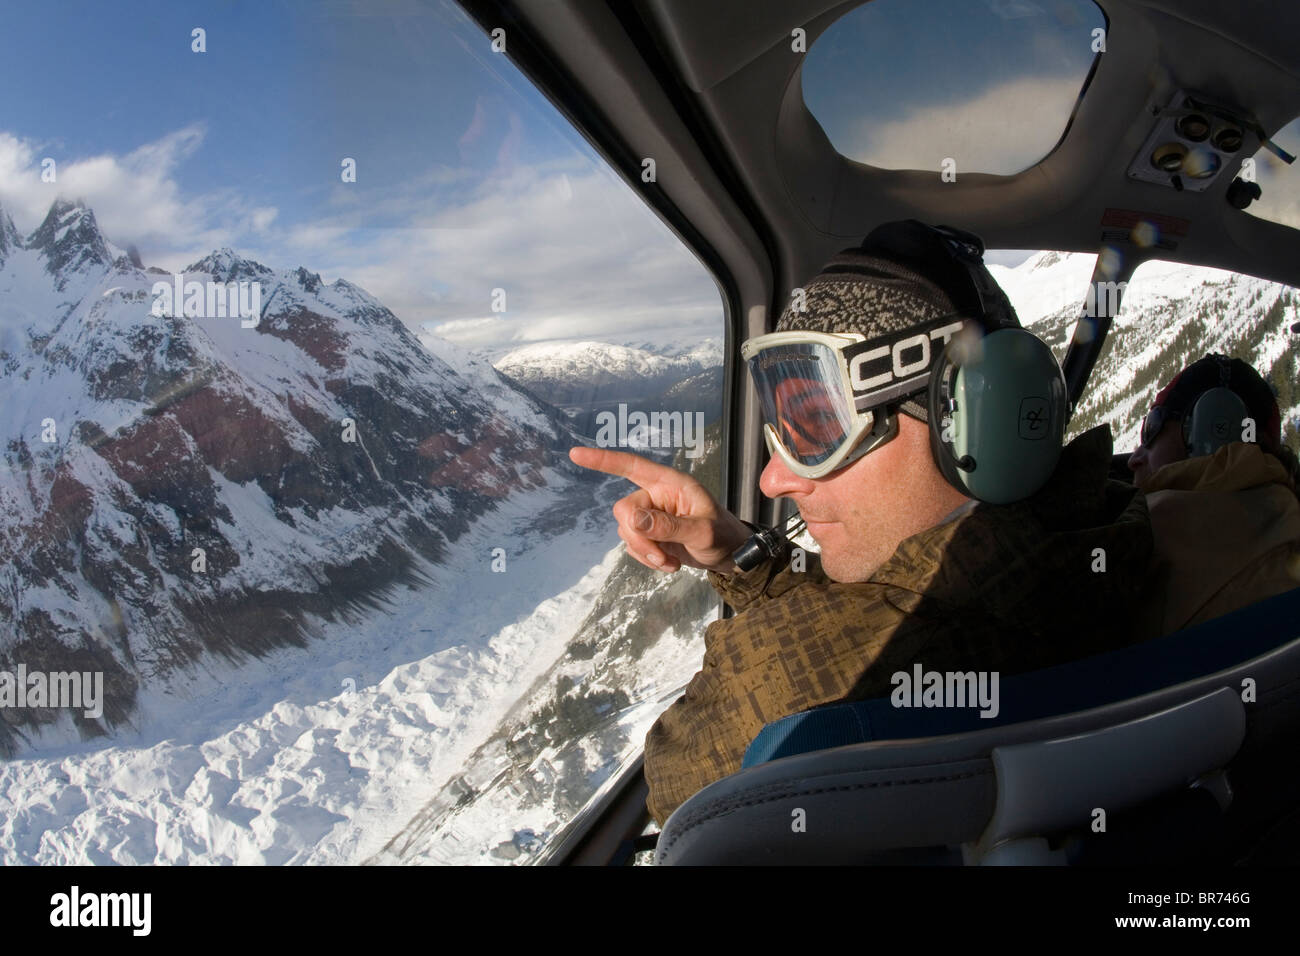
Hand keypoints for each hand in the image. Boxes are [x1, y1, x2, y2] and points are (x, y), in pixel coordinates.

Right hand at [569, 446, 752, 573]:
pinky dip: (647, 559)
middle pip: (624, 511)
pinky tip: (670, 563)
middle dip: (639, 539)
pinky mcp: (650, 535)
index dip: (603, 460)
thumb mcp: (701, 532)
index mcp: (670, 483)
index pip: (632, 466)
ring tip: (672, 563)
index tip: (575, 454)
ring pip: (627, 532)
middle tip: (662, 558)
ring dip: (645, 553)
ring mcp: (651, 516)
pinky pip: (633, 545)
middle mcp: (656, 495)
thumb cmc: (723, 535)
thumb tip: (633, 521)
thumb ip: (668, 526)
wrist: (731, 556)